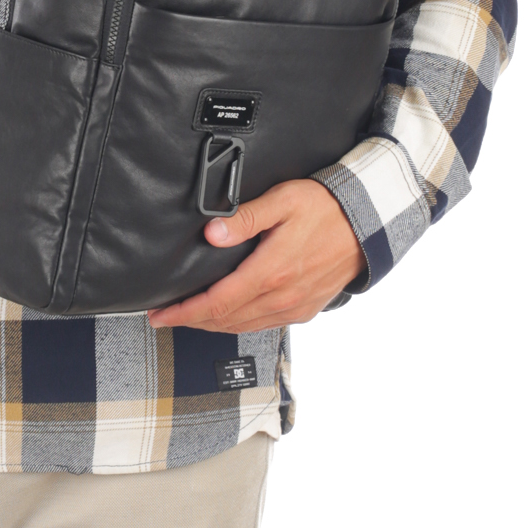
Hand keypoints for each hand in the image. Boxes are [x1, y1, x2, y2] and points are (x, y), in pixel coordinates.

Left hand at [146, 179, 365, 333]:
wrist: (369, 223)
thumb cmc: (326, 208)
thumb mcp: (284, 201)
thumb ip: (245, 217)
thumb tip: (212, 234)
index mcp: (272, 272)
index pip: (216, 303)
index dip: (184, 312)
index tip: (159, 314)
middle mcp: (283, 296)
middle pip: (225, 321)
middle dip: (190, 321)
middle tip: (164, 317)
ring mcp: (295, 307)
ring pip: (243, 327)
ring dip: (212, 325)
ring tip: (189, 317)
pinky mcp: (305, 310)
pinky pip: (263, 325)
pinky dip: (238, 324)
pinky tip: (227, 316)